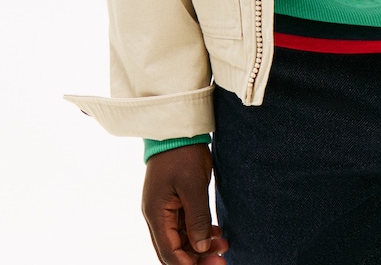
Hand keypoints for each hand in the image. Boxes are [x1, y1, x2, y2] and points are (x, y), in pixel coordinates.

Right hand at [142, 144, 228, 263]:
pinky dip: (200, 232)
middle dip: (196, 258)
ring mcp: (165, 209)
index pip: (169, 253)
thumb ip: (197, 218)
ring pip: (181, 239)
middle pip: (174, 250)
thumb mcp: (193, 185)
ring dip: (200, 245)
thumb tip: (201, 246)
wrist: (178, 127)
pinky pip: (186, 226)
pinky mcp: (175, 202)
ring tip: (224, 245)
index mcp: (156, 213)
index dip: (189, 264)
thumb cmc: (182, 153)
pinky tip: (216, 234)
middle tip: (221, 260)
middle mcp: (157, 216)